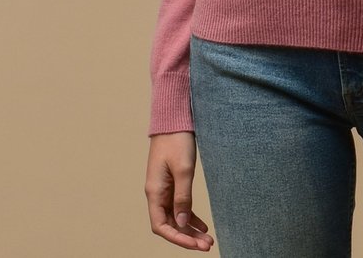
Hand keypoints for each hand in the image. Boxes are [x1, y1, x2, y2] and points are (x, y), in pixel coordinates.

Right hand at [145, 131, 214, 249]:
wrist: (173, 118)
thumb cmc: (176, 140)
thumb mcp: (184, 169)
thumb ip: (183, 197)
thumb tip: (182, 222)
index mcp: (154, 192)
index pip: (161, 226)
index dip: (177, 238)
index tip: (194, 245)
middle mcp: (157, 193)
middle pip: (170, 224)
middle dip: (187, 237)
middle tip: (207, 246)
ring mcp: (164, 188)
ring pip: (176, 217)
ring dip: (190, 229)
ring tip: (207, 239)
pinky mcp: (172, 182)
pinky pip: (180, 206)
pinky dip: (190, 216)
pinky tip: (202, 225)